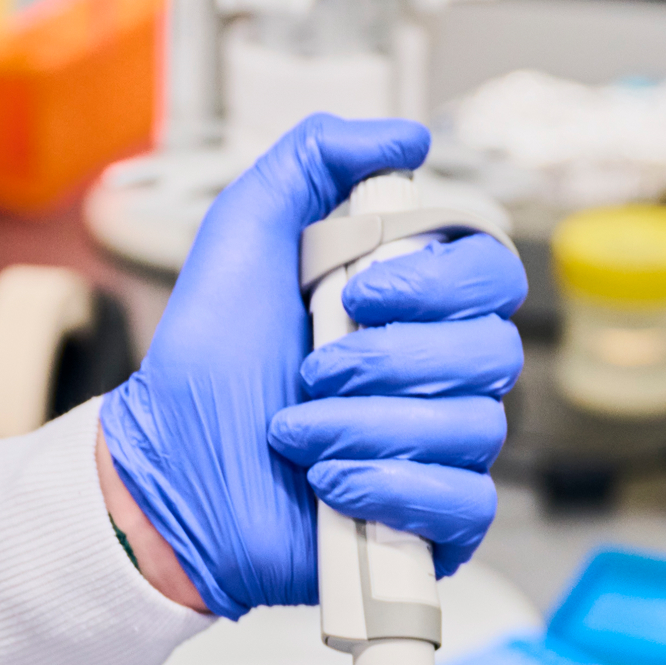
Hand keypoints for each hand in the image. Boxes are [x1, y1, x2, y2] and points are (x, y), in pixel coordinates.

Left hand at [100, 114, 525, 618]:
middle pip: (494, 352)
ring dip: (366, 426)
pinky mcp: (433, 527)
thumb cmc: (206, 369)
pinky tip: (330, 484)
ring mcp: (442, 455)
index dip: (439, 282)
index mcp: (413, 309)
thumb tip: (405, 136)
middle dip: (388, 361)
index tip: (360, 293)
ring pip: (474, 428)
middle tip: (311, 372)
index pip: (493, 275)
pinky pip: (466, 504)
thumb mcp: (244, 234)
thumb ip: (313, 162)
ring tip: (296, 434)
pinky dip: (392, 489)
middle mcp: (439, 379)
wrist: (172, 472)